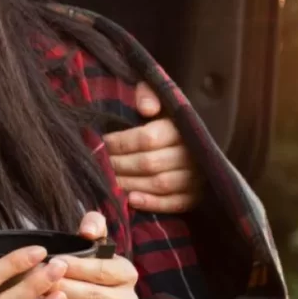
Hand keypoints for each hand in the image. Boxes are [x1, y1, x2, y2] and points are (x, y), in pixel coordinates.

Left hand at [49, 216, 139, 298]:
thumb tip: (88, 230)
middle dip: (61, 288)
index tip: (51, 260)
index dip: (76, 266)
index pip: (103, 270)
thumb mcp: (95, 244)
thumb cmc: (91, 271)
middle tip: (34, 280)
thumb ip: (94, 225)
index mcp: (128, 274)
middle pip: (92, 297)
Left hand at [103, 82, 196, 213]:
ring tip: (109, 182)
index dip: (121, 142)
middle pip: (150, 163)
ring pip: (160, 184)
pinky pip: (176, 203)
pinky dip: (153, 203)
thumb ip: (149, 94)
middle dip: (120, 165)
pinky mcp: (197, 195)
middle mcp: (193, 153)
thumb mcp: (158, 98)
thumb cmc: (164, 117)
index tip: (103, 142)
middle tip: (99, 165)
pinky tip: (131, 200)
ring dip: (131, 184)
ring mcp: (197, 176)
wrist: (190, 138)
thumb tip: (146, 108)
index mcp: (182, 127)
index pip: (148, 138)